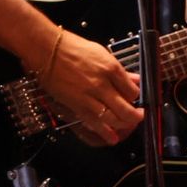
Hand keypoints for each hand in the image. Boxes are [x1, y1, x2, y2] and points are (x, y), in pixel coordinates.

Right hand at [41, 30, 143, 144]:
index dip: (137, 97)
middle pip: (127, 108)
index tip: (136, 98)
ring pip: (114, 119)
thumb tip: (134, 79)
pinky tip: (112, 138)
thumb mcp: (101, 53)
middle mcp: (102, 84)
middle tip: (139, 115)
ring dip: (124, 125)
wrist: (48, 51)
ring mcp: (90, 96)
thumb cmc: (72, 48)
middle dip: (136, 116)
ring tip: (128, 124)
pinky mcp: (77, 106)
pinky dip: (106, 133)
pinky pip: (95, 123)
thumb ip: (119, 70)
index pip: (133, 90)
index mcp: (111, 68)